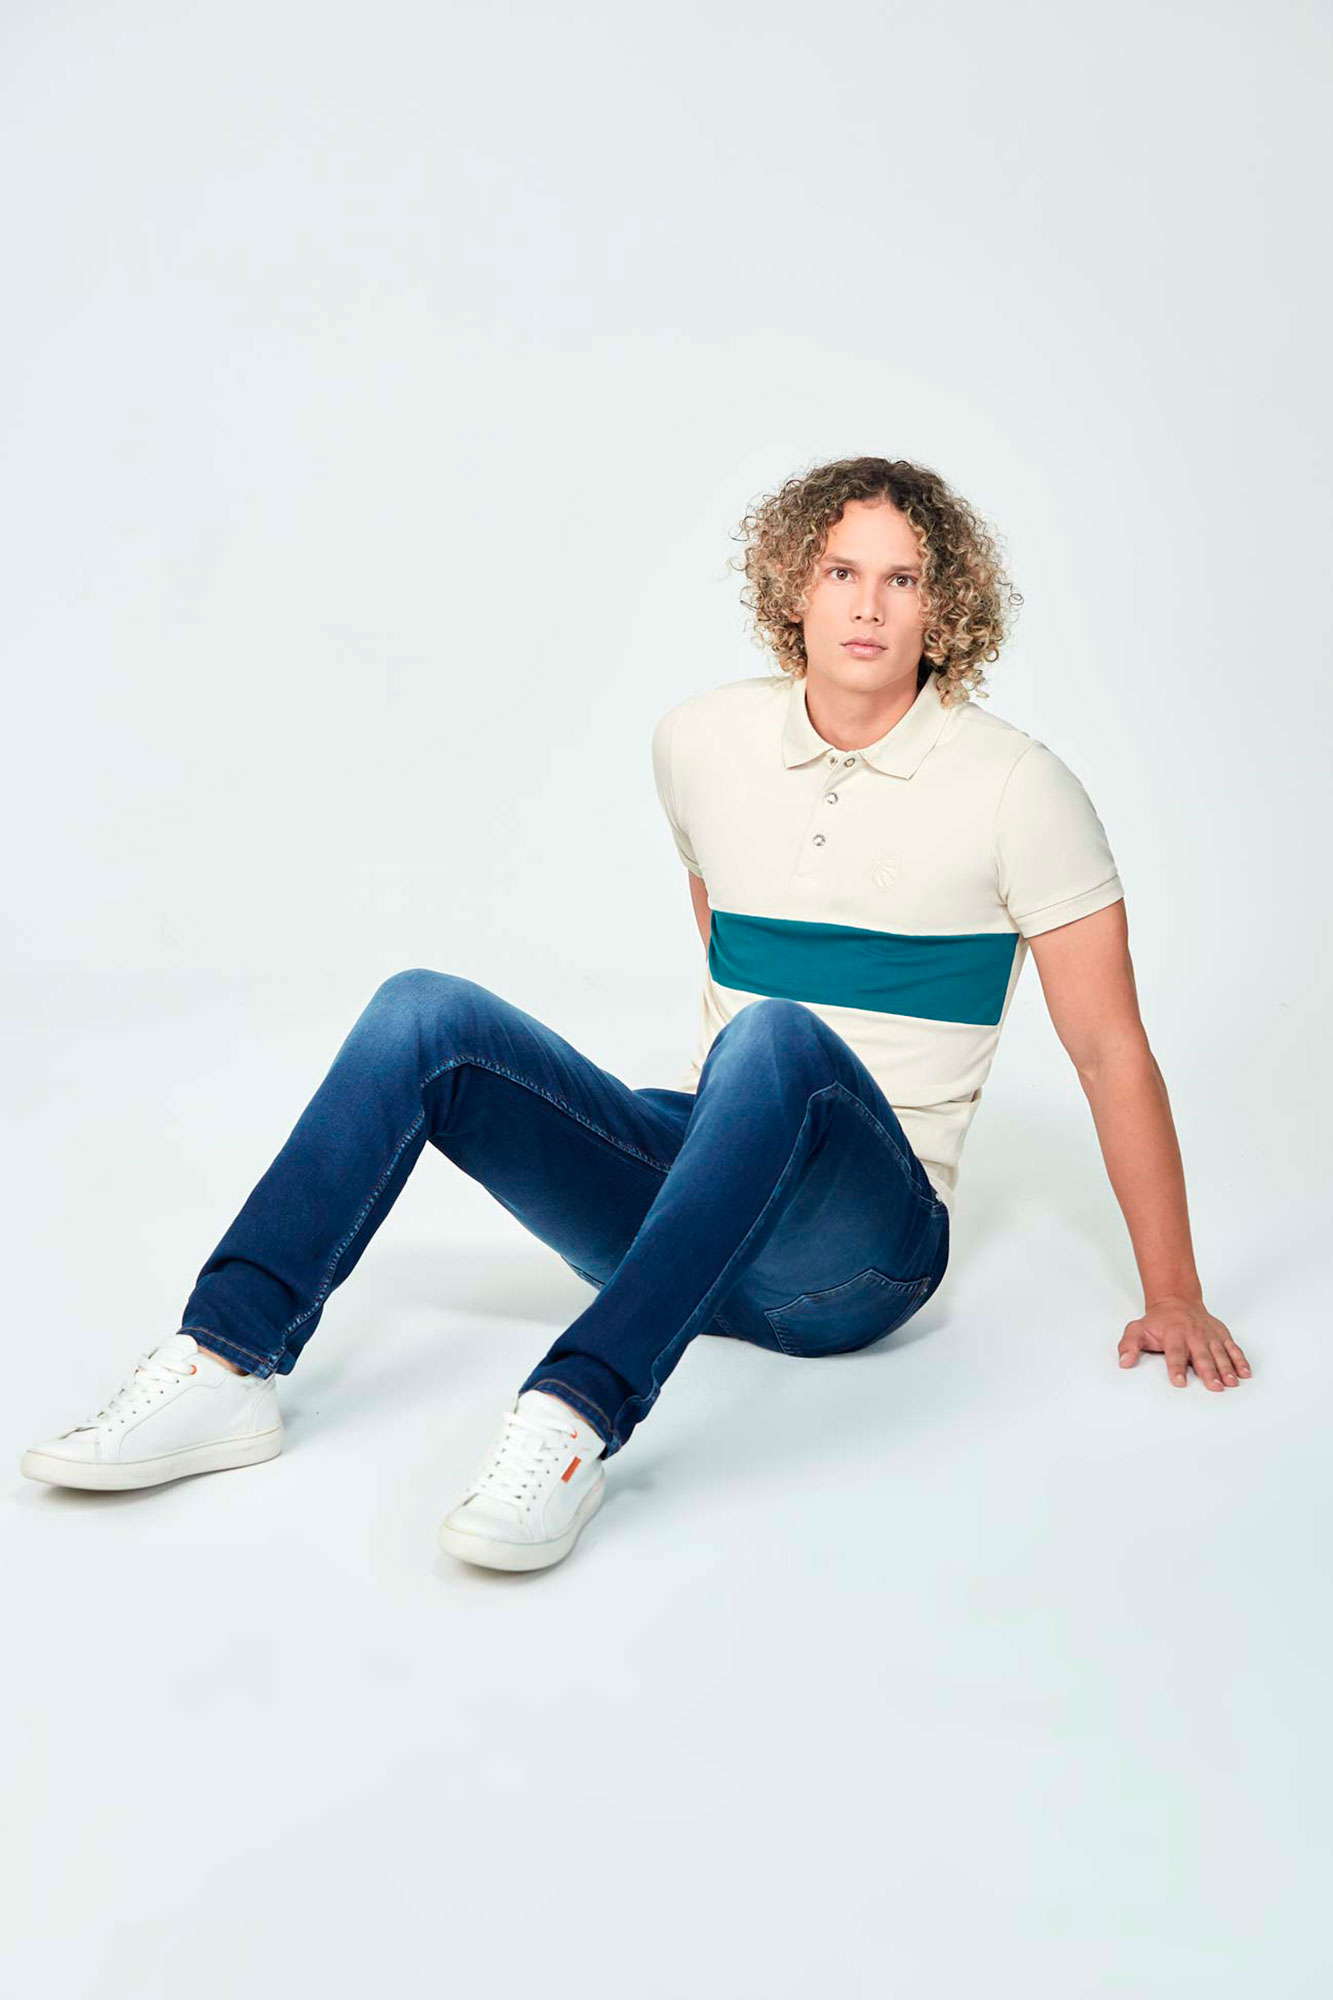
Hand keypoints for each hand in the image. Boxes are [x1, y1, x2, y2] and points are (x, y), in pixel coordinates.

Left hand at [1118, 1296, 1250, 1390]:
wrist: (1177, 1301)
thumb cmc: (1158, 1321)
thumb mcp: (1138, 1329)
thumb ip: (1129, 1345)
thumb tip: (1124, 1362)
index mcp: (1174, 1334)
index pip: (1174, 1353)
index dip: (1176, 1367)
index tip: (1179, 1382)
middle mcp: (1194, 1335)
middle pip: (1201, 1355)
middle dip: (1208, 1371)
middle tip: (1214, 1386)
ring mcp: (1210, 1335)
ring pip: (1220, 1353)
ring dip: (1226, 1368)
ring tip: (1231, 1383)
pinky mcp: (1221, 1336)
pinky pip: (1233, 1348)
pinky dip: (1240, 1360)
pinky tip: (1245, 1373)